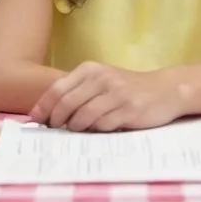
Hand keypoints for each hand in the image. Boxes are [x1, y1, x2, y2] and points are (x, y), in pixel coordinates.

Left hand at [28, 62, 186, 131]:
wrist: (165, 90)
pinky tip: (98, 131)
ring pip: (82, 117)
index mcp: (91, 69)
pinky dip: (95, 132)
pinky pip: (103, 125)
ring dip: (75, 129)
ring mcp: (116, 93)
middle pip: (66, 104)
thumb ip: (77, 92)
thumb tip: (46, 114)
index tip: (35, 122)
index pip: (57, 89)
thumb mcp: (102, 82)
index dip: (43, 107)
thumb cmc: (127, 88)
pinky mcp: (129, 110)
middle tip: (55, 131)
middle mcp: (102, 78)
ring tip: (78, 132)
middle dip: (56, 121)